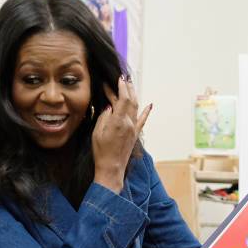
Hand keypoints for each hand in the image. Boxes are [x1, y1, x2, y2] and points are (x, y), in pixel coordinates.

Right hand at [92, 75, 151, 192]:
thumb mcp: (97, 132)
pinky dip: (146, 111)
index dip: (121, 87)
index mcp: (118, 121)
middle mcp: (129, 123)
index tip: (119, 78)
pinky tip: (150, 104)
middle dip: (127, 88)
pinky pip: (142, 120)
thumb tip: (109, 107)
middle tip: (123, 78)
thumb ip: (104, 117)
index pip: (123, 99)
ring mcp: (133, 129)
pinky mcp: (135, 135)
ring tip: (131, 85)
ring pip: (136, 108)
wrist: (112, 168)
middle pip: (130, 101)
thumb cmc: (101, 152)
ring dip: (134, 95)